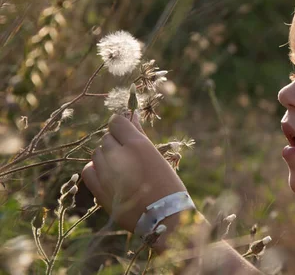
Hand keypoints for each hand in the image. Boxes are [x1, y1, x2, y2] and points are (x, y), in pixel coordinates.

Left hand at [82, 114, 186, 233]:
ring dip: (106, 156)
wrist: (162, 218)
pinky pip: (88, 170)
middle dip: (115, 143)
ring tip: (120, 167)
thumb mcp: (156, 156)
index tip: (126, 133)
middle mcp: (118, 155)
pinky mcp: (98, 189)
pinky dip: (96, 169)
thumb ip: (139, 135)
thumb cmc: (167, 184)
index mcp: (136, 145)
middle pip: (107, 138)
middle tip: (128, 155)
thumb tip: (131, 115)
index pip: (117, 122)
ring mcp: (106, 172)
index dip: (121, 126)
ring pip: (97, 153)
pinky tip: (108, 175)